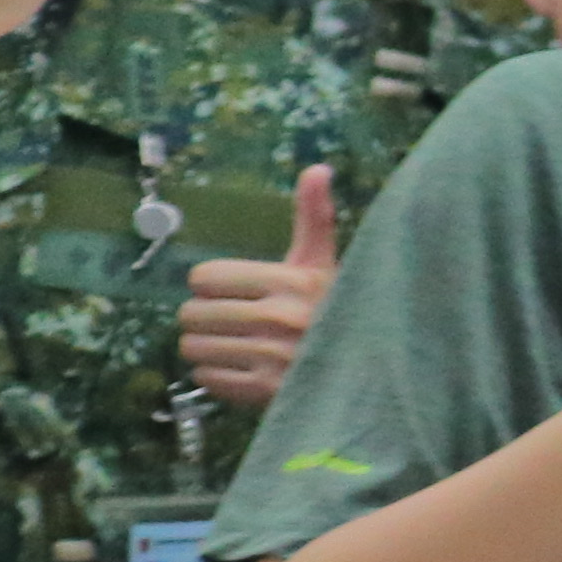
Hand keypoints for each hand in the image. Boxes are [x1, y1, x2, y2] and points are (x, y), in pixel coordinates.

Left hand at [174, 161, 334, 409]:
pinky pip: (207, 379)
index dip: (214, 285)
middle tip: (233, 321)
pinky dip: (217, 375)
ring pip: (194, 347)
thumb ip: (314, 217)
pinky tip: (243, 368)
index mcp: (289, 281)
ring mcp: (271, 358)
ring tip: (236, 345)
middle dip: (206, 318)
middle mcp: (279, 318)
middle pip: (191, 314)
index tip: (238, 292)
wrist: (370, 370)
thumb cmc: (339, 309)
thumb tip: (316, 168)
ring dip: (208, 347)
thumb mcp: (325, 263)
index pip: (204, 278)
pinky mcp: (264, 392)